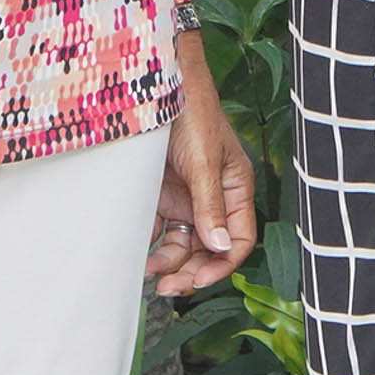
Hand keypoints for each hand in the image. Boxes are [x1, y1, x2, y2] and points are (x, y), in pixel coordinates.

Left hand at [146, 46, 257, 297]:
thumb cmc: (190, 115)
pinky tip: (137, 256)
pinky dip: (149, 246)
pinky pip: (157, 231)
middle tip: (170, 288)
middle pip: (208, 248)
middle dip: (192, 270)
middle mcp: (212, 199)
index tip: (199, 279)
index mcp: (235, 190)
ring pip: (182, 245)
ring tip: (149, 274)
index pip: (237, 239)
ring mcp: (185, 198)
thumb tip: (219, 248)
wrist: (154, 86)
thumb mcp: (203, 162)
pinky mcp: (158, 196)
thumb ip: (209, 207)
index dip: (222, 264)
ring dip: (169, 263)